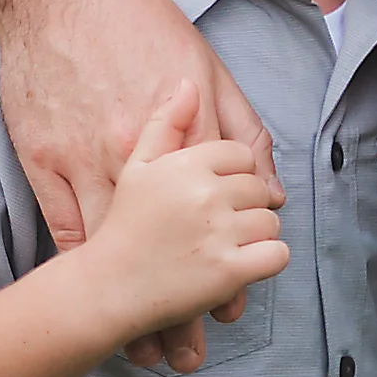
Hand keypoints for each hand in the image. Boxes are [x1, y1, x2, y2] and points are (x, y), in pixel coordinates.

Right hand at [0, 0, 280, 367]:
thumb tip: (271, 186)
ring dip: (130, 305)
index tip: (228, 306)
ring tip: (146, 350)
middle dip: (178, 308)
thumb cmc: (136, 20)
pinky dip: (82, 268)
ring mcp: (87, 160)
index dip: (223, 271)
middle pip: (166, 248)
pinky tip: (92, 300)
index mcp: (186, 133)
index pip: (214, 218)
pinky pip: (65, 228)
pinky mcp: (45, 160)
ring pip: (116, 251)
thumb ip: (241, 128)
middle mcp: (140, 155)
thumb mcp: (206, 64)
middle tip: (188, 354)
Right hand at [77, 82, 289, 369]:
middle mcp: (201, 194)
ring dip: (255, 235)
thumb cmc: (120, 226)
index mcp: (183, 164)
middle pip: (256, 189)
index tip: (218, 193)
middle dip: (244, 206)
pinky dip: (266, 262)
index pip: (240, 155)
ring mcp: (216, 234)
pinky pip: (275, 257)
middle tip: (221, 224)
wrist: (100, 289)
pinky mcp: (227, 274)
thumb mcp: (132, 163)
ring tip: (228, 245)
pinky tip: (242, 265)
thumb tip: (188, 86)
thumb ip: (165, 123)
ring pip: (270, 222)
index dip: (233, 175)